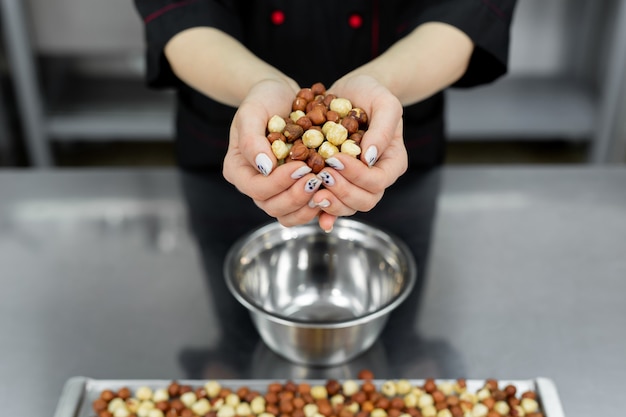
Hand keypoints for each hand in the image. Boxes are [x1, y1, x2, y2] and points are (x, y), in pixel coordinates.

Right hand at [223, 78, 326, 226]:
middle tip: (316, 179)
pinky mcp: (292, 190)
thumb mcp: (252, 111)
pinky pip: (302, 210)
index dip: (279, 182)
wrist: (281, 96)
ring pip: (287, 215)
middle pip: (272, 207)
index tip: (301, 166)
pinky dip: (317, 207)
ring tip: (324, 188)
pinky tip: (330, 194)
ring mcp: (274, 191)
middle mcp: (254, 185)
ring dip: (307, 206)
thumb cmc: (263, 99)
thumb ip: (252, 139)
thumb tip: (265, 168)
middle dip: (296, 196)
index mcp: (238, 170)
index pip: (257, 188)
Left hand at [310, 75, 407, 230]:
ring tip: (312, 189)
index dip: (357, 175)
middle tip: (321, 176)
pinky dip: (321, 210)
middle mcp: (375, 177)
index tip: (335, 159)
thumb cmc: (371, 93)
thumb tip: (370, 157)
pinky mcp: (337, 183)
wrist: (350, 92)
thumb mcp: (384, 101)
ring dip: (330, 202)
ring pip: (348, 207)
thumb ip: (383, 128)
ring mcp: (356, 183)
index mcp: (391, 162)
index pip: (378, 181)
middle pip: (365, 201)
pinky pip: (331, 205)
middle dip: (342, 192)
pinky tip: (310, 206)